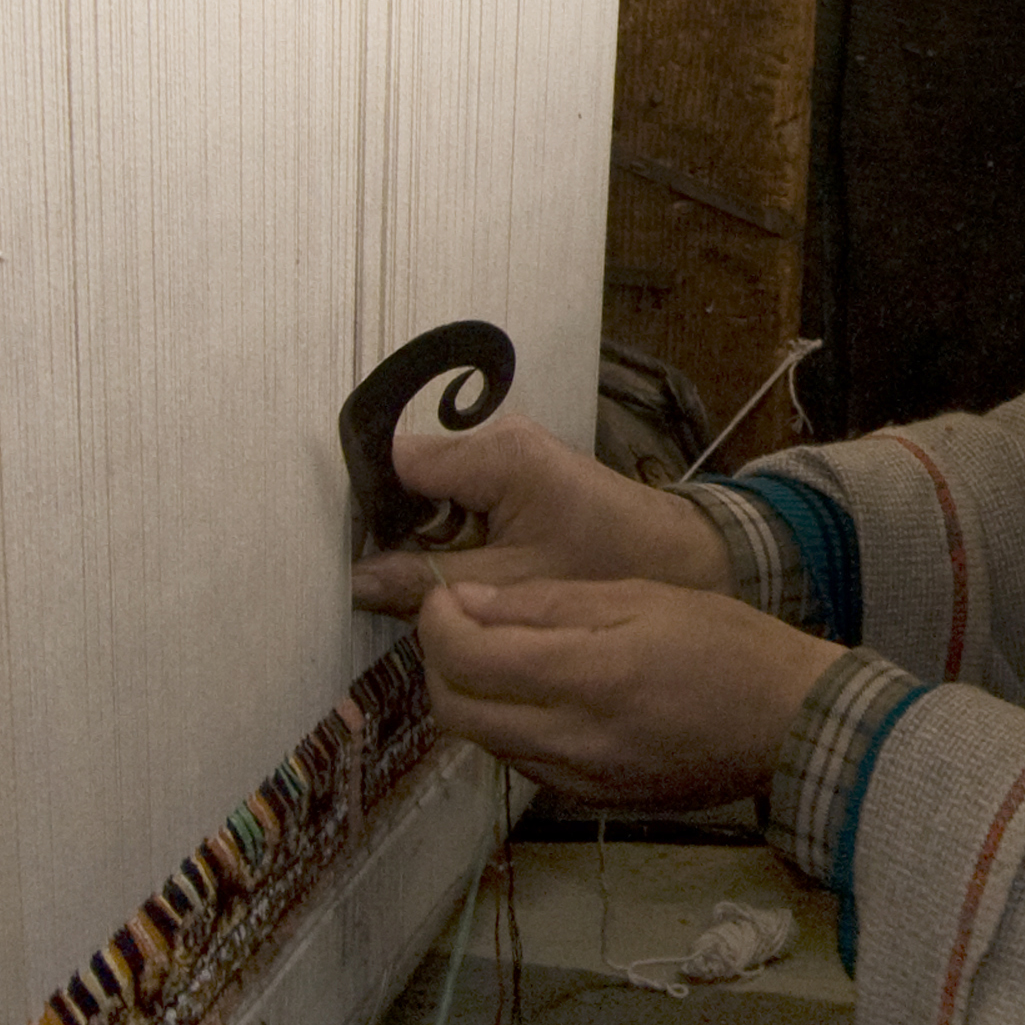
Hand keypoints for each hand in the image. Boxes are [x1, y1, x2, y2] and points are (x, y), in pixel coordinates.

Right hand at [347, 414, 729, 611]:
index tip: (341, 556)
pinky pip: (456, 501)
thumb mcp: (510, 584)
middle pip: (406, 475)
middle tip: (370, 582)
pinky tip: (443, 576)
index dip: (362, 507)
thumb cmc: (606, 567)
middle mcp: (495, 440)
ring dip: (414, 537)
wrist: (682, 559)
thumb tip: (352, 583)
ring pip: (428, 492)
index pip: (394, 461)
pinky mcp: (515, 476)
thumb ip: (427, 580)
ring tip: (403, 585)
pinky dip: (444, 537)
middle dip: (385, 527)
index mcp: (494, 454)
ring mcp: (505, 455)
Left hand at [415, 577, 840, 811]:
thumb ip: (546, 604)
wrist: (793, 726)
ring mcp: (579, 780)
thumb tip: (466, 602)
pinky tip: (539, 695)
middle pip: (454, 711)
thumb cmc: (727, 645)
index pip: (467, 659)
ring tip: (500, 654)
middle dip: (438, 662)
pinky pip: (520, 762)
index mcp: (589, 677)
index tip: (446, 597)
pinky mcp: (591, 801)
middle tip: (459, 625)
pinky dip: (507, 725)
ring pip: (481, 741)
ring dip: (470, 695)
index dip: (437, 623)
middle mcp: (573, 740)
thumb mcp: (641, 597)